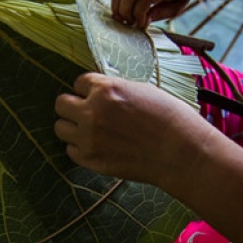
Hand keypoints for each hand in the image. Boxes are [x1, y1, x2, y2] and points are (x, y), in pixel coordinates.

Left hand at [54, 72, 211, 188]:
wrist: (181, 153)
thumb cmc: (170, 117)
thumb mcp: (141, 90)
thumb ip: (114, 90)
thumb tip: (99, 92)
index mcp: (106, 90)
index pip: (79, 82)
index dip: (88, 89)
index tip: (96, 95)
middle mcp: (92, 112)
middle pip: (61, 104)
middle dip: (73, 106)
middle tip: (86, 112)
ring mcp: (89, 138)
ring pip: (61, 128)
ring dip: (73, 127)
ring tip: (90, 130)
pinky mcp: (92, 160)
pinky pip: (71, 151)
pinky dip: (80, 148)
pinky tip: (96, 146)